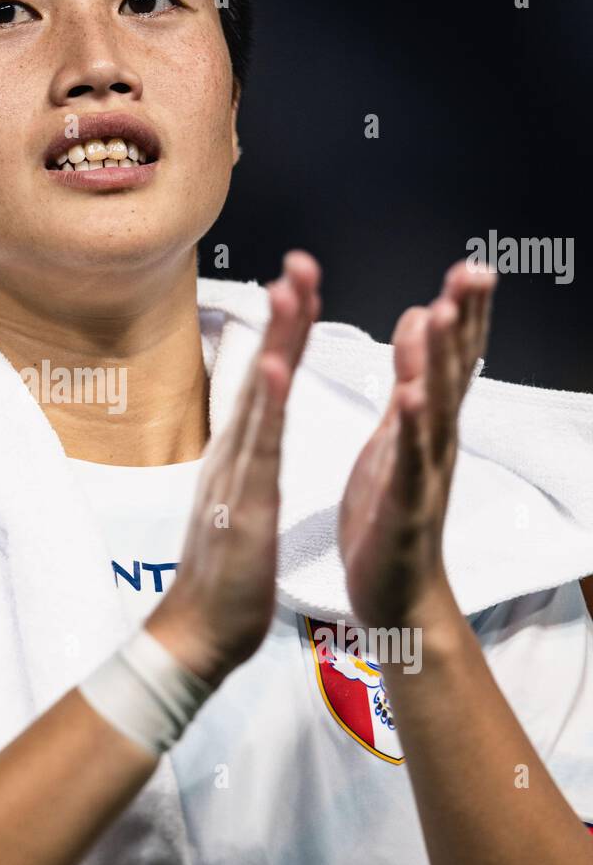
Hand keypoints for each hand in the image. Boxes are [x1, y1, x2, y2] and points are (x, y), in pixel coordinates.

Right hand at [147, 251, 321, 685]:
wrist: (198, 632)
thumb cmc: (226, 576)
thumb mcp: (243, 505)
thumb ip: (248, 464)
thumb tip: (255, 433)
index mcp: (243, 454)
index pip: (269, 380)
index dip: (287, 331)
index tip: (302, 282)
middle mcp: (236, 453)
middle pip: (264, 372)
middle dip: (285, 315)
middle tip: (301, 259)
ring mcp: (237, 475)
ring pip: (261, 397)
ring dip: (276, 340)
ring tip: (290, 289)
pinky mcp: (244, 504)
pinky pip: (258, 448)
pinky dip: (264, 403)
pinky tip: (273, 366)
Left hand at [339, 259, 496, 630]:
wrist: (396, 597)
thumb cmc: (391, 514)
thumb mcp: (396, 434)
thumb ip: (411, 378)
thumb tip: (422, 316)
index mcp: (428, 425)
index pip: (454, 360)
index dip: (465, 316)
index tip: (472, 268)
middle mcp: (436, 444)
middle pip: (454, 374)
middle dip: (463, 323)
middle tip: (473, 272)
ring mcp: (423, 475)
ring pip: (435, 412)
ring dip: (438, 363)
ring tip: (439, 315)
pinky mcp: (402, 508)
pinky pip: (408, 464)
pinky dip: (410, 430)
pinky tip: (409, 397)